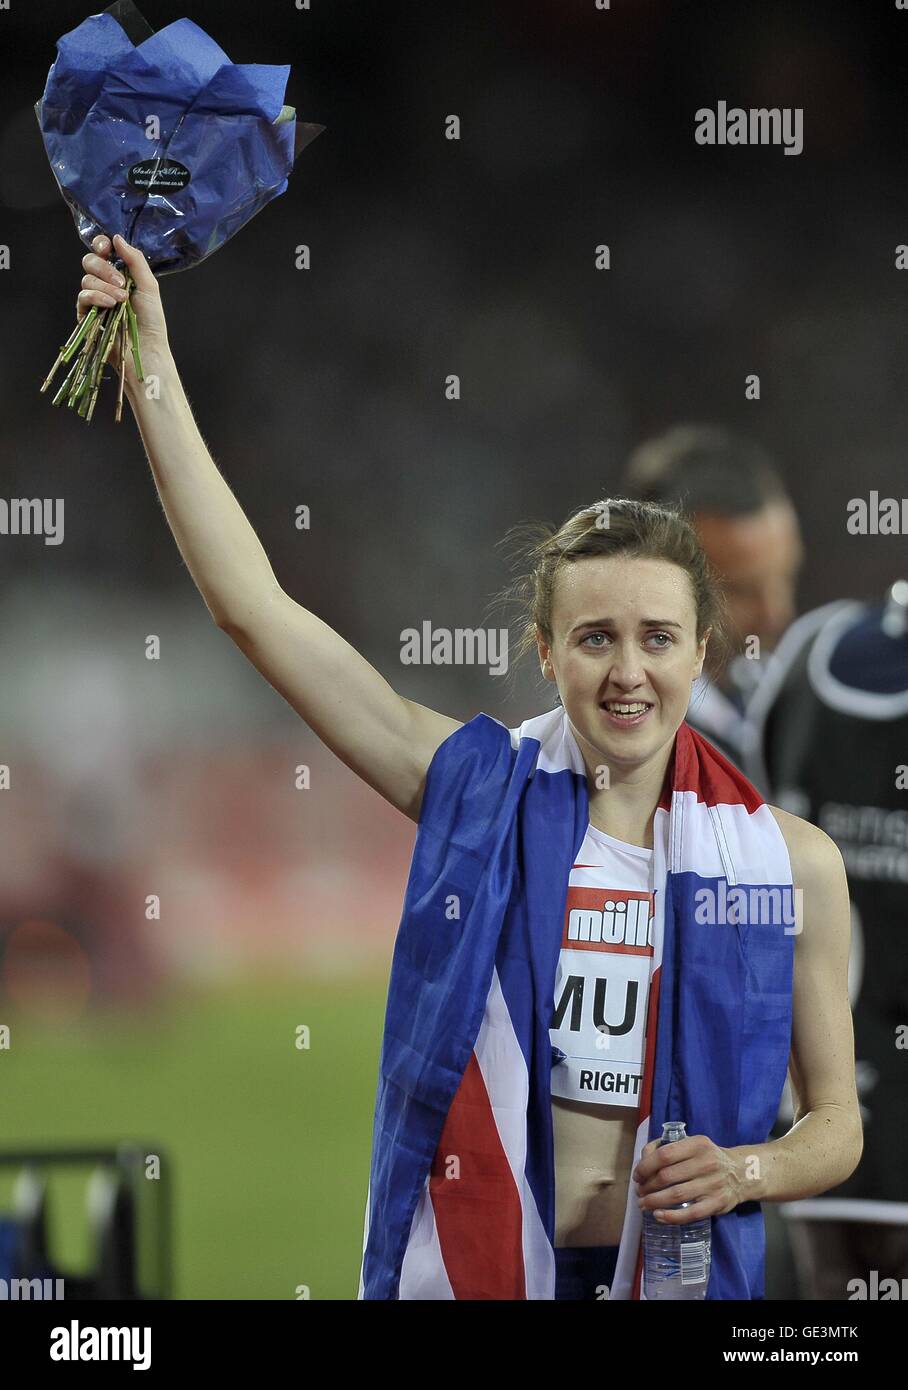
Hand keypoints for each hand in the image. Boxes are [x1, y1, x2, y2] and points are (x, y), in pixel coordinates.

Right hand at [77, 232, 168, 384]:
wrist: (145, 348)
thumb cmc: (151, 320)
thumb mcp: (149, 286)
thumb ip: (135, 260)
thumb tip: (117, 238)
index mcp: (118, 274)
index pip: (101, 251)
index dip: (100, 245)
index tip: (106, 248)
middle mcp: (104, 283)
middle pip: (90, 262)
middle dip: (104, 268)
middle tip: (122, 283)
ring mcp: (93, 299)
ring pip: (86, 279)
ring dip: (105, 286)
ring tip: (121, 300)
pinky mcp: (85, 314)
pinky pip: (83, 296)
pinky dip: (96, 297)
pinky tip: (110, 305)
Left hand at [632, 1134, 744, 1223]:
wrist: (742, 1173)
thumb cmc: (710, 1158)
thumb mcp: (694, 1144)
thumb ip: (671, 1148)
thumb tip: (644, 1156)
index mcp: (698, 1144)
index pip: (664, 1154)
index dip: (646, 1166)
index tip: (638, 1175)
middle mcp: (706, 1163)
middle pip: (667, 1176)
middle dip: (647, 1186)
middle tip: (639, 1192)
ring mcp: (712, 1185)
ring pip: (676, 1195)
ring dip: (654, 1201)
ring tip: (643, 1204)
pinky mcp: (717, 1204)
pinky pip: (690, 1213)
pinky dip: (671, 1216)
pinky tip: (658, 1216)